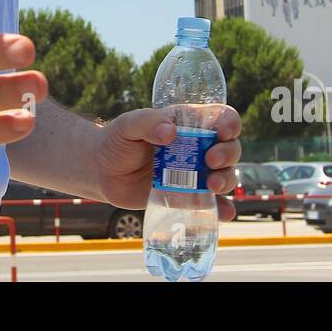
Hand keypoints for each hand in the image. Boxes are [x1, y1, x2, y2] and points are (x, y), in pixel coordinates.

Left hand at [92, 106, 241, 221]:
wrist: (101, 171)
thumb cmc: (116, 141)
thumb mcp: (128, 125)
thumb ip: (147, 123)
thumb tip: (170, 132)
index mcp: (188, 124)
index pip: (219, 118)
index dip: (228, 122)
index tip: (222, 132)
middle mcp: (198, 148)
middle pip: (229, 148)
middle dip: (228, 153)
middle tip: (211, 160)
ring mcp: (195, 174)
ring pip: (225, 175)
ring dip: (227, 180)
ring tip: (212, 185)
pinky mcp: (188, 197)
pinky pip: (212, 204)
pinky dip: (223, 208)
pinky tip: (224, 212)